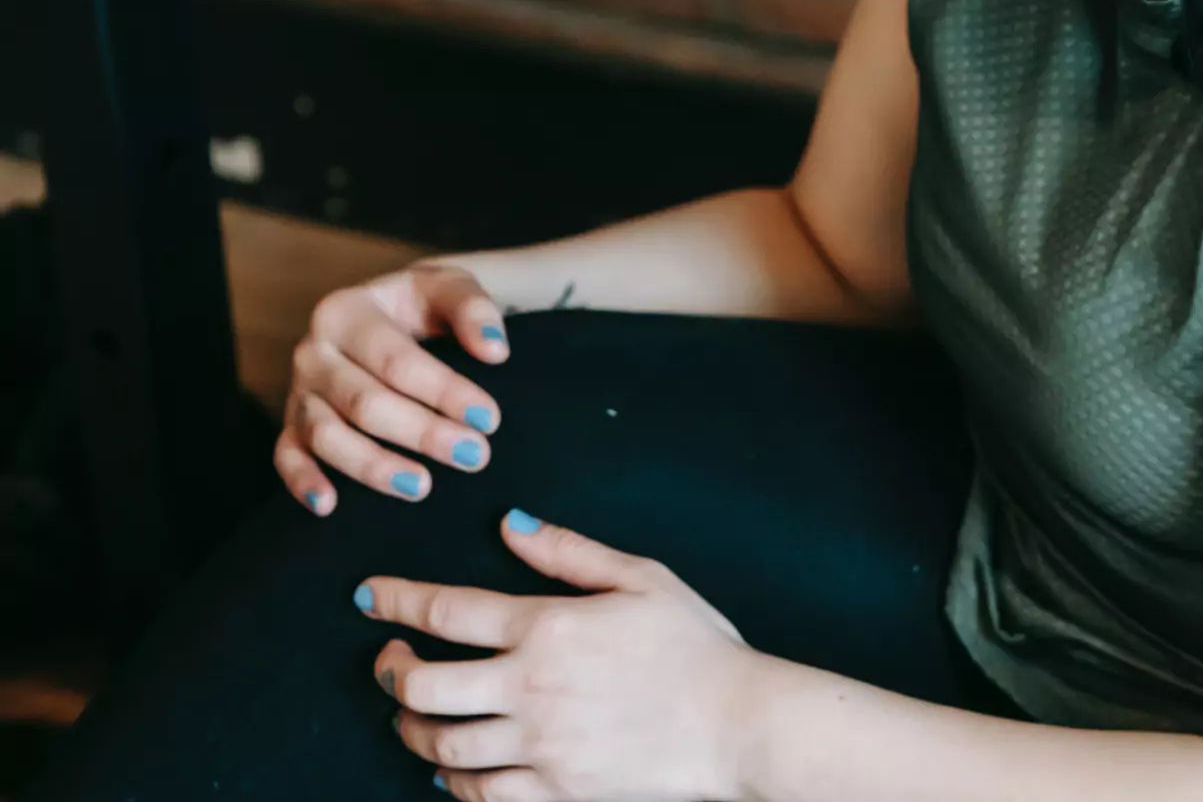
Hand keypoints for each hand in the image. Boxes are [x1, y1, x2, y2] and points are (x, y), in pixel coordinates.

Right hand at [275, 263, 509, 513]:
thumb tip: (495, 350)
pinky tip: (329, 505)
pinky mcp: (292, 425)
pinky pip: (287, 456)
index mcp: (346, 312)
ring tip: (422, 486)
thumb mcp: (450, 288)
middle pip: (365, 402)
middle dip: (421, 433)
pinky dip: (302, 481)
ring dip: (373, 466)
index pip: (396, 360)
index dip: (443, 391)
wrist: (390, 314)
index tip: (488, 418)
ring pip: (327, 435)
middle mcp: (313, 352)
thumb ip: (474, 311)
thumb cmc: (422, 305)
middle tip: (474, 455)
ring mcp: (299, 392)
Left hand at [356, 512, 760, 801]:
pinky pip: (481, 794)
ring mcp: (541, 746)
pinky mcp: (557, 791)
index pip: (447, 610)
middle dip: (391, 670)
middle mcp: (531, 688)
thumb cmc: (695, 645)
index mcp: (549, 626)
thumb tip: (510, 525)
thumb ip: (568, 551)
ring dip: (413, 727)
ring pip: (442, 745)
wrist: (737, 724)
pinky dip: (454, 782)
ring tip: (411, 714)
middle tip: (389, 660)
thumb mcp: (641, 577)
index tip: (368, 597)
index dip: (396, 600)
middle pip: (424, 684)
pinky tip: (451, 769)